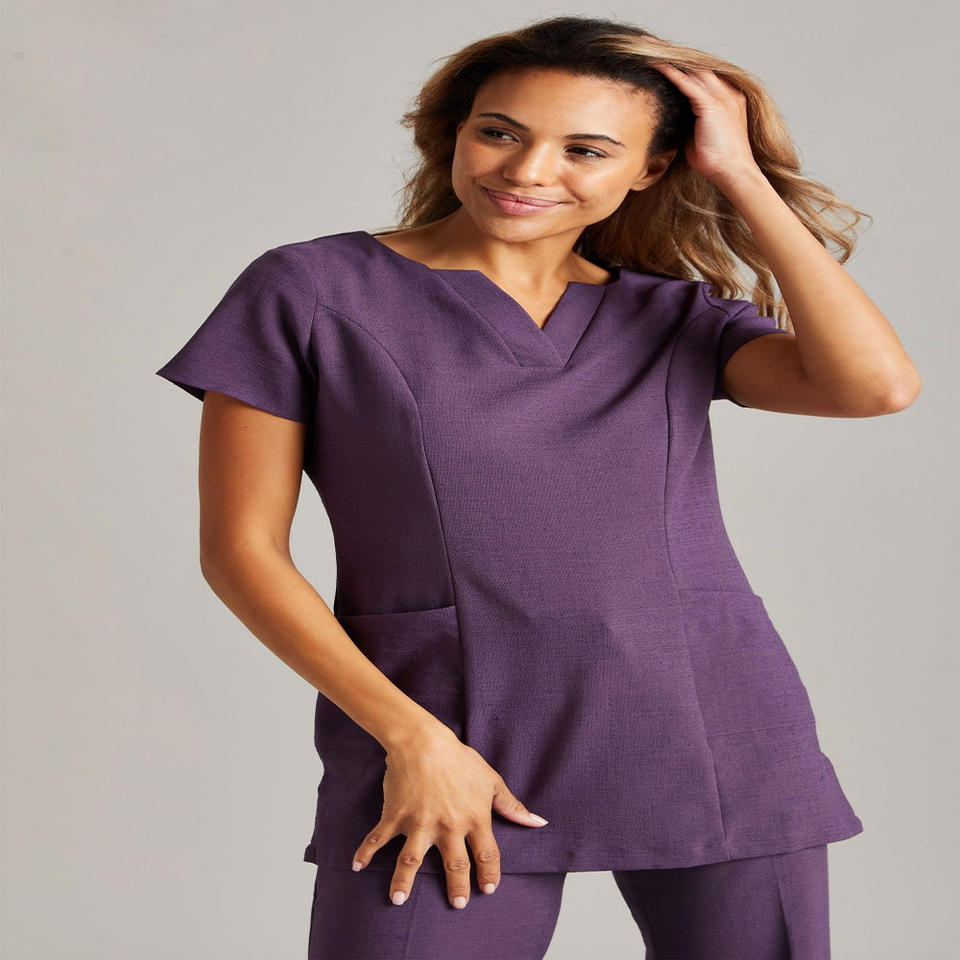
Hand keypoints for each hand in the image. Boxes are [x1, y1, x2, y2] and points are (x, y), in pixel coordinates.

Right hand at [350, 723, 548, 907]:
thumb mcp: (490, 780)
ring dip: (403, 883)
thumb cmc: (459, 758)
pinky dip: (365, 852)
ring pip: (412, 861)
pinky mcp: (396, 815)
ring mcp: (420, 822)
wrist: (423, 740)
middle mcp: (448, 825)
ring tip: (398, 900)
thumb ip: (512, 805)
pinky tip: (357, 867)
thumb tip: (538, 823)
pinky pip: (378, 838)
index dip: (489, 875)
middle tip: (457, 904)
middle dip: (457, 887)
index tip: (488, 890)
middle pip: (454, 865)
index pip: (487, 855)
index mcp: (474, 817)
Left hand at [648, 61, 761, 187]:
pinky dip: (672, 73)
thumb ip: (691, 123)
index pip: (705, 77)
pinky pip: (688, 83)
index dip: (685, 69)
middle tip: (654, 50)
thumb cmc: (718, 161)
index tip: (666, 64)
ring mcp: (721, 97)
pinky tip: (657, 66)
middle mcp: (727, 93)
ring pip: (693, 71)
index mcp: (729, 99)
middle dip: (677, 59)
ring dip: (671, 61)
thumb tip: (675, 121)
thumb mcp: (702, 136)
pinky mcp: (711, 105)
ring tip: (650, 53)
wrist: (733, 172)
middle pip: (699, 68)